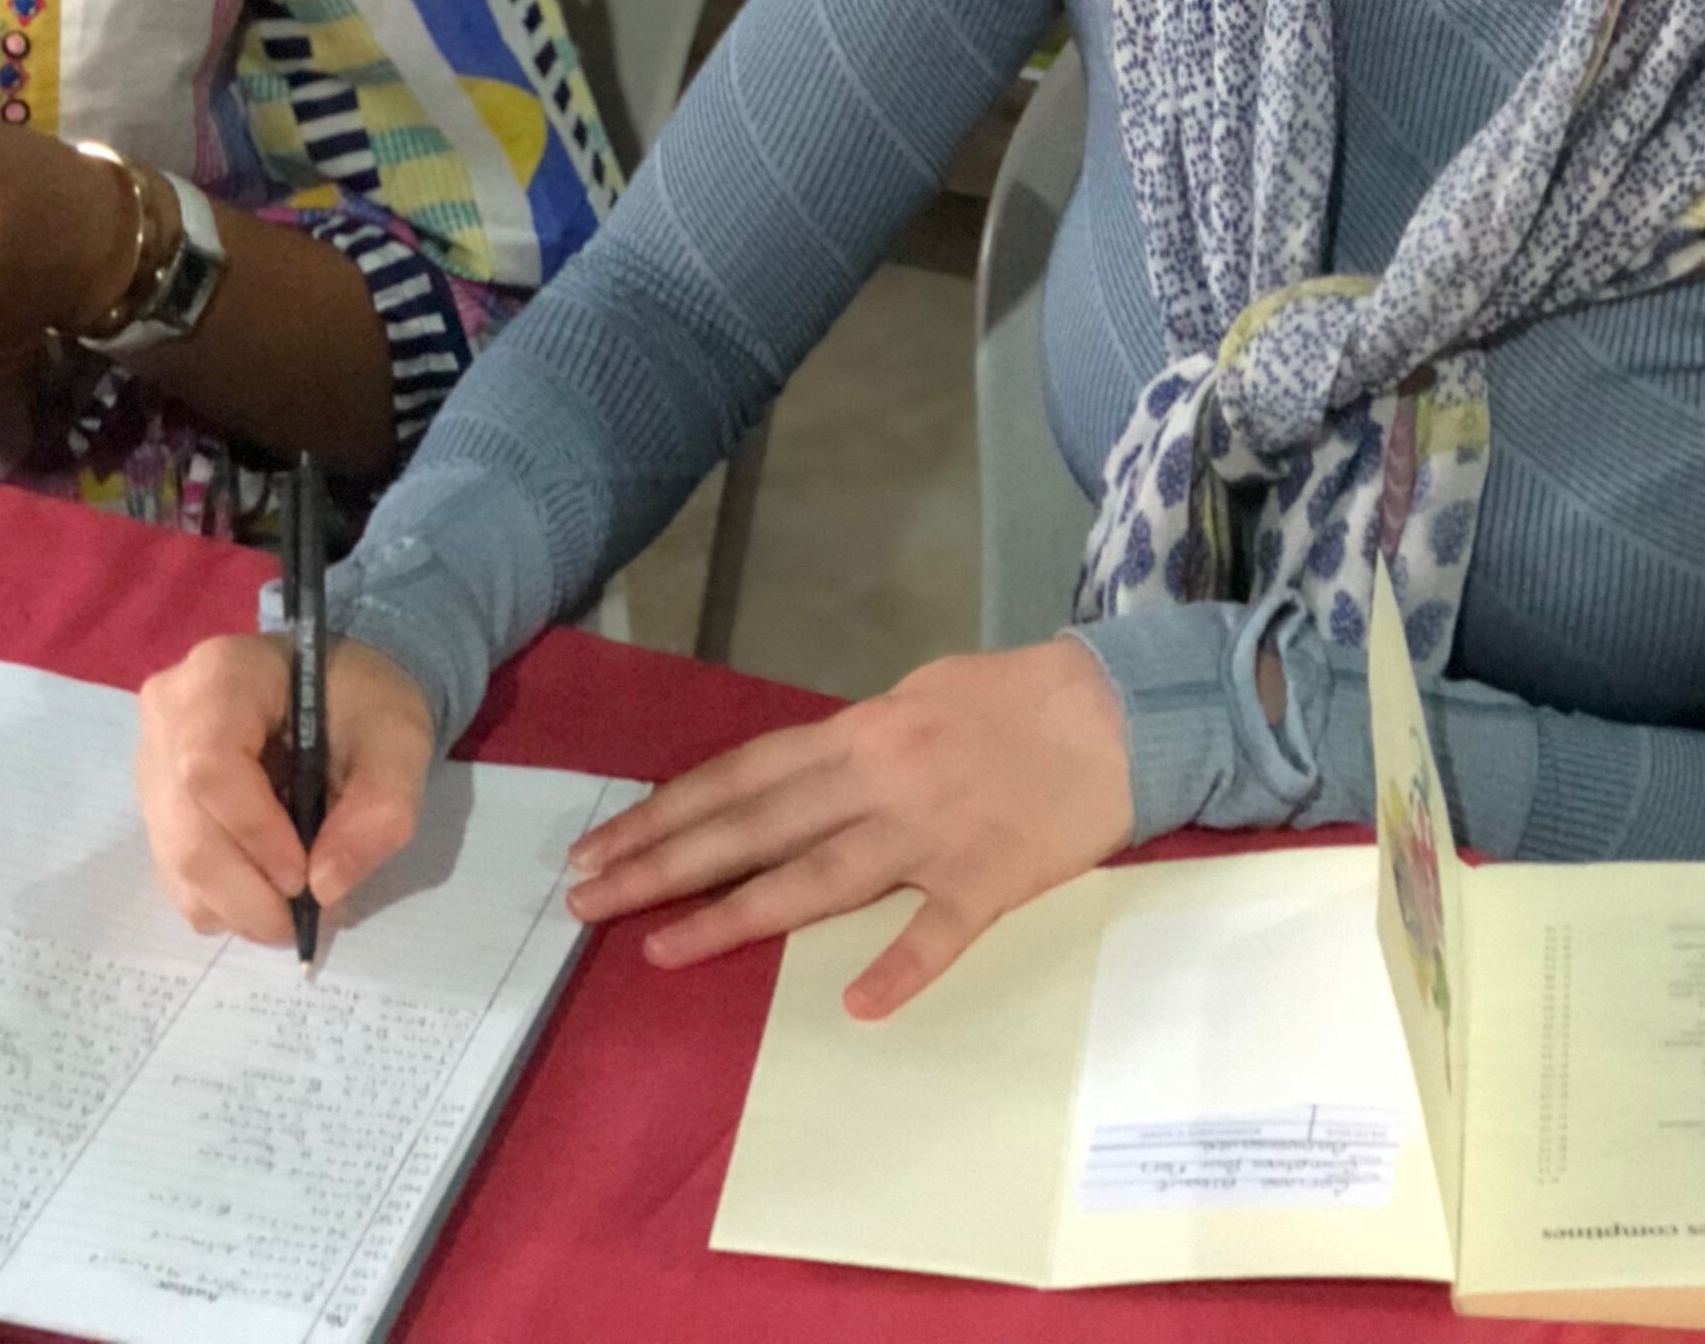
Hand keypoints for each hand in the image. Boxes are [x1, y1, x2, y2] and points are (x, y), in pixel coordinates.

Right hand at [136, 631, 435, 943]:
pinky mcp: (154, 803)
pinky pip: (173, 873)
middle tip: (304, 920)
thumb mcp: (398, 742)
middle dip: (247, 892)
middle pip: (186, 827)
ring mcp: (152, 761)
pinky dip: (221, 901)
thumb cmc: (365, 705)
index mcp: (222, 675)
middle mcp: (168, 714)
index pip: (209, 765)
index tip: (305, 877)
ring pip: (175, 862)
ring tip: (293, 905)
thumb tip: (325, 888)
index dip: (254, 833)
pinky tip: (264, 885)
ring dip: (236, 905)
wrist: (338, 691)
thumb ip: (380, 810)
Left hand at [564, 638, 1132, 1018]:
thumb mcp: (919, 695)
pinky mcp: (990, 880)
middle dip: (664, 862)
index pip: (740, 776)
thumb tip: (805, 777)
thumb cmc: (1014, 696)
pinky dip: (899, 967)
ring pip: (816, 879)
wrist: (1118, 708)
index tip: (601, 843)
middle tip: (586, 898)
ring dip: (734, 915)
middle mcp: (878, 779)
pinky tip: (857, 1007)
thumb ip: (857, 743)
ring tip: (660, 949)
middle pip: (754, 827)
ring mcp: (931, 833)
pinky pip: (938, 930)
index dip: (667, 810)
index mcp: (859, 733)